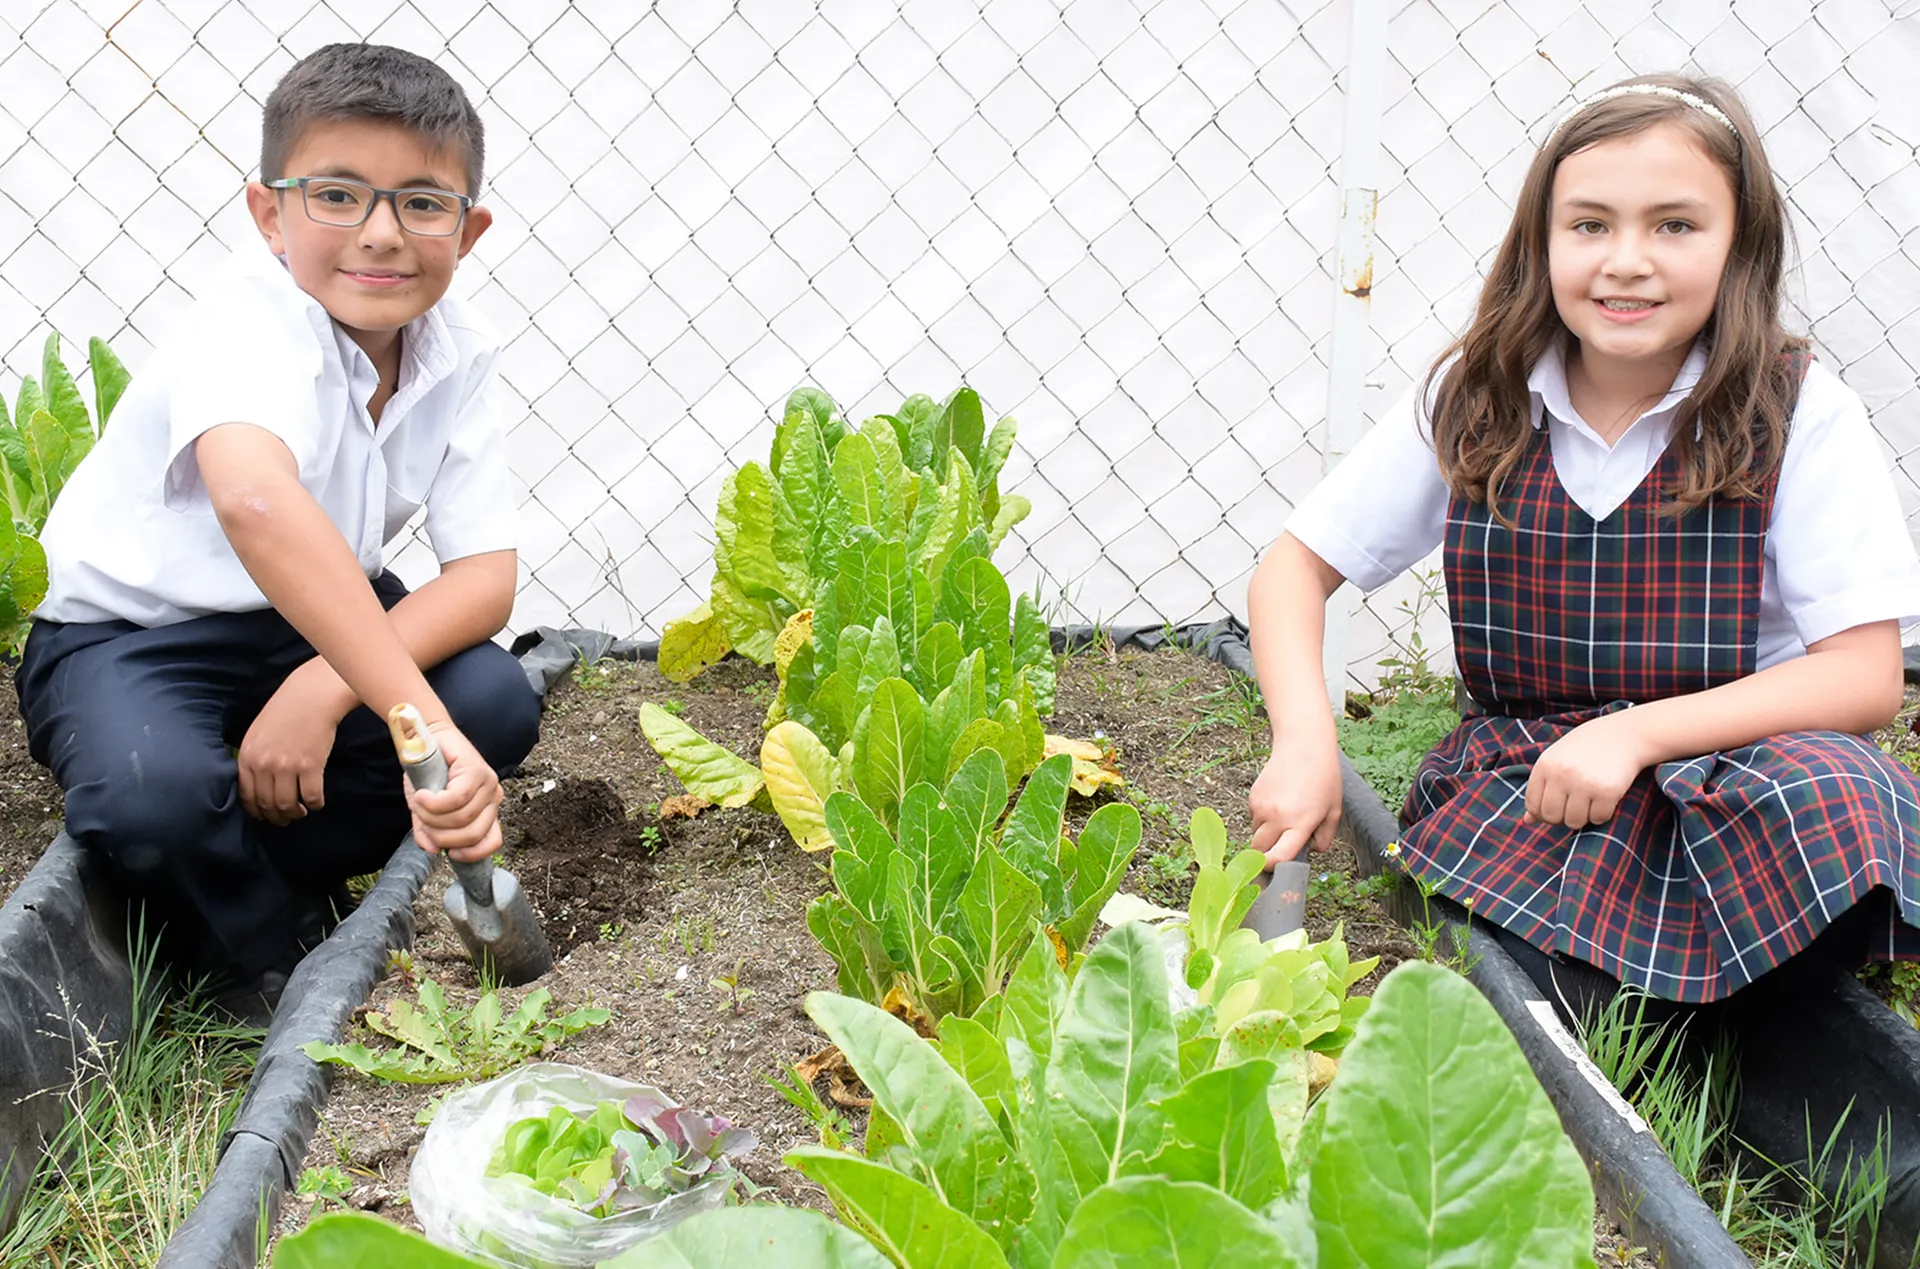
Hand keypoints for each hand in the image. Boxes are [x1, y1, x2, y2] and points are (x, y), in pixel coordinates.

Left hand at [239, 676, 343, 825]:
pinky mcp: (311, 765)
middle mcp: (264, 764)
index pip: (247, 796)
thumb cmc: (285, 711)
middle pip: (267, 804)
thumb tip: (256, 785)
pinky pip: (312, 796)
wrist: (311, 696)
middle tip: (286, 819)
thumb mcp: (257, 733)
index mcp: (247, 756)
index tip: (266, 815)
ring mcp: (287, 766)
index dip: (257, 811)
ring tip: (301, 811)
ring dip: (295, 813)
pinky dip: (315, 804)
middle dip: (277, 816)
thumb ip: (254, 758)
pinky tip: (317, 802)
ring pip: (288, 805)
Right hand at [406, 722, 503, 863]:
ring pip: (462, 818)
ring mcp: (487, 783)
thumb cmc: (428, 774)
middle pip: (472, 834)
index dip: (471, 854)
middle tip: (423, 820)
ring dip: (432, 817)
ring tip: (419, 803)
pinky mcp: (476, 769)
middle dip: (441, 835)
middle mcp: (492, 798)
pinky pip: (455, 799)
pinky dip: (433, 803)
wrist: (425, 739)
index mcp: (487, 811)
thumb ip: (429, 831)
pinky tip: (421, 797)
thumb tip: (432, 849)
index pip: (491, 841)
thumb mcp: (427, 811)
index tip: (450, 853)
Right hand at [1250, 730, 1342, 865]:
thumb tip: (1311, 852)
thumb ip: (1324, 838)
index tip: (1275, 871)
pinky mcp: (1253, 797)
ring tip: (1285, 818)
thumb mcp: (1334, 811)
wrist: (1304, 745)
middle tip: (1280, 849)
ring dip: (1266, 836)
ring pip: (1256, 835)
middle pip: (1260, 851)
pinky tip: (1278, 803)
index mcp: (1300, 822)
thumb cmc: (1323, 776)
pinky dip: (1262, 819)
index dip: (1274, 868)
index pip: (1278, 856)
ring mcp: (1262, 807)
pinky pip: (1253, 818)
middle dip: (1267, 855)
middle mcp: (1277, 817)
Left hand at [1525, 710, 1651, 828]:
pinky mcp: (1607, 792)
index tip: (1556, 806)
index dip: (1543, 813)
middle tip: (1574, 805)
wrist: (1624, 734)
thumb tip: (1528, 820)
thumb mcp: (1557, 760)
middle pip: (1551, 816)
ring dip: (1583, 817)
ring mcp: (1584, 783)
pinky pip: (1598, 819)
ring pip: (1574, 822)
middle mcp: (1561, 775)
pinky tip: (1604, 799)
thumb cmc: (1586, 749)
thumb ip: (1541, 788)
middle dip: (1562, 817)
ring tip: (1589, 800)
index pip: (1533, 805)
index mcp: (1545, 765)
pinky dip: (1602, 814)